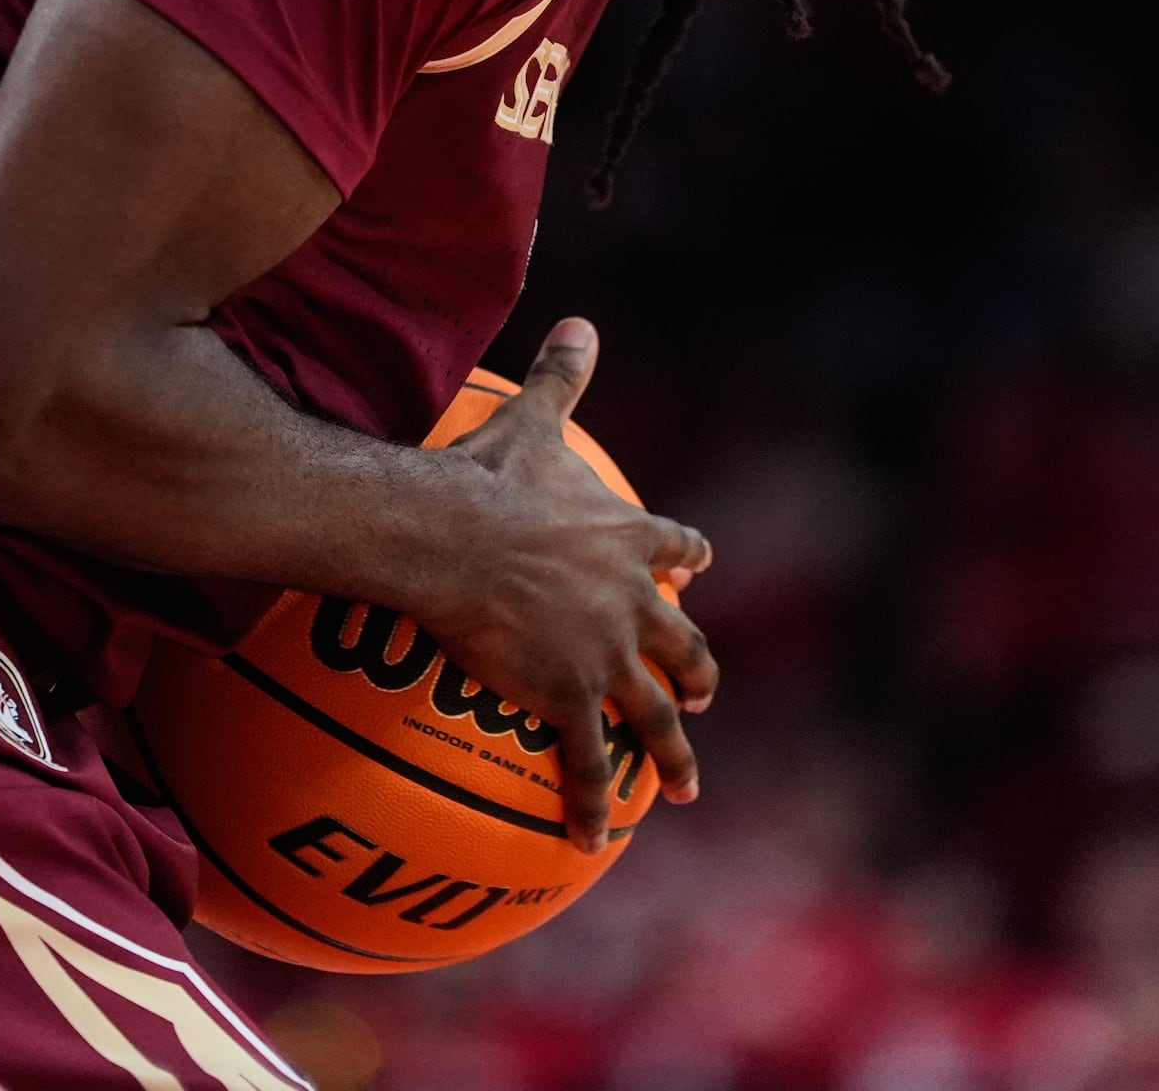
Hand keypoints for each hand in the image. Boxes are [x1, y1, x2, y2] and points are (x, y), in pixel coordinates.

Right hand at [412, 318, 716, 852]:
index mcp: (630, 538)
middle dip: (697, 672)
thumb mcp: (535, 420)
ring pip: (654, 714)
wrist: (454, 533)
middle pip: (682, 644)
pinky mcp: (567, 696)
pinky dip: (593, 800)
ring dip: (672, 751)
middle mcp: (632, 602)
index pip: (676, 549)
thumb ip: (563, 377)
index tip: (694, 568)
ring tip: (687, 783)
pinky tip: (596, 836)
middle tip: (704, 694)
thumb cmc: (490, 474)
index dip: (686, 559)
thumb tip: (580, 322)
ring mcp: (606, 655)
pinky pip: (587, 761)